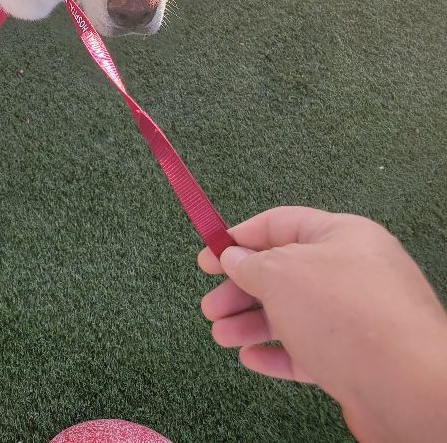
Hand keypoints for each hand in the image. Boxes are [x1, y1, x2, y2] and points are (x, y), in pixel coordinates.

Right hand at [198, 206, 446, 441]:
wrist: (404, 386)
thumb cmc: (342, 313)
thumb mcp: (280, 274)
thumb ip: (250, 264)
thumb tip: (233, 257)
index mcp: (343, 236)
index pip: (281, 224)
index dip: (239, 238)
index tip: (206, 257)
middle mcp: (354, 271)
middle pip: (284, 272)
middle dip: (241, 290)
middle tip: (209, 307)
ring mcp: (358, 316)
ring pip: (294, 312)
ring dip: (252, 323)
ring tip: (220, 336)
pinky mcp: (359, 356)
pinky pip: (310, 347)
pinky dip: (277, 351)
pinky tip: (250, 358)